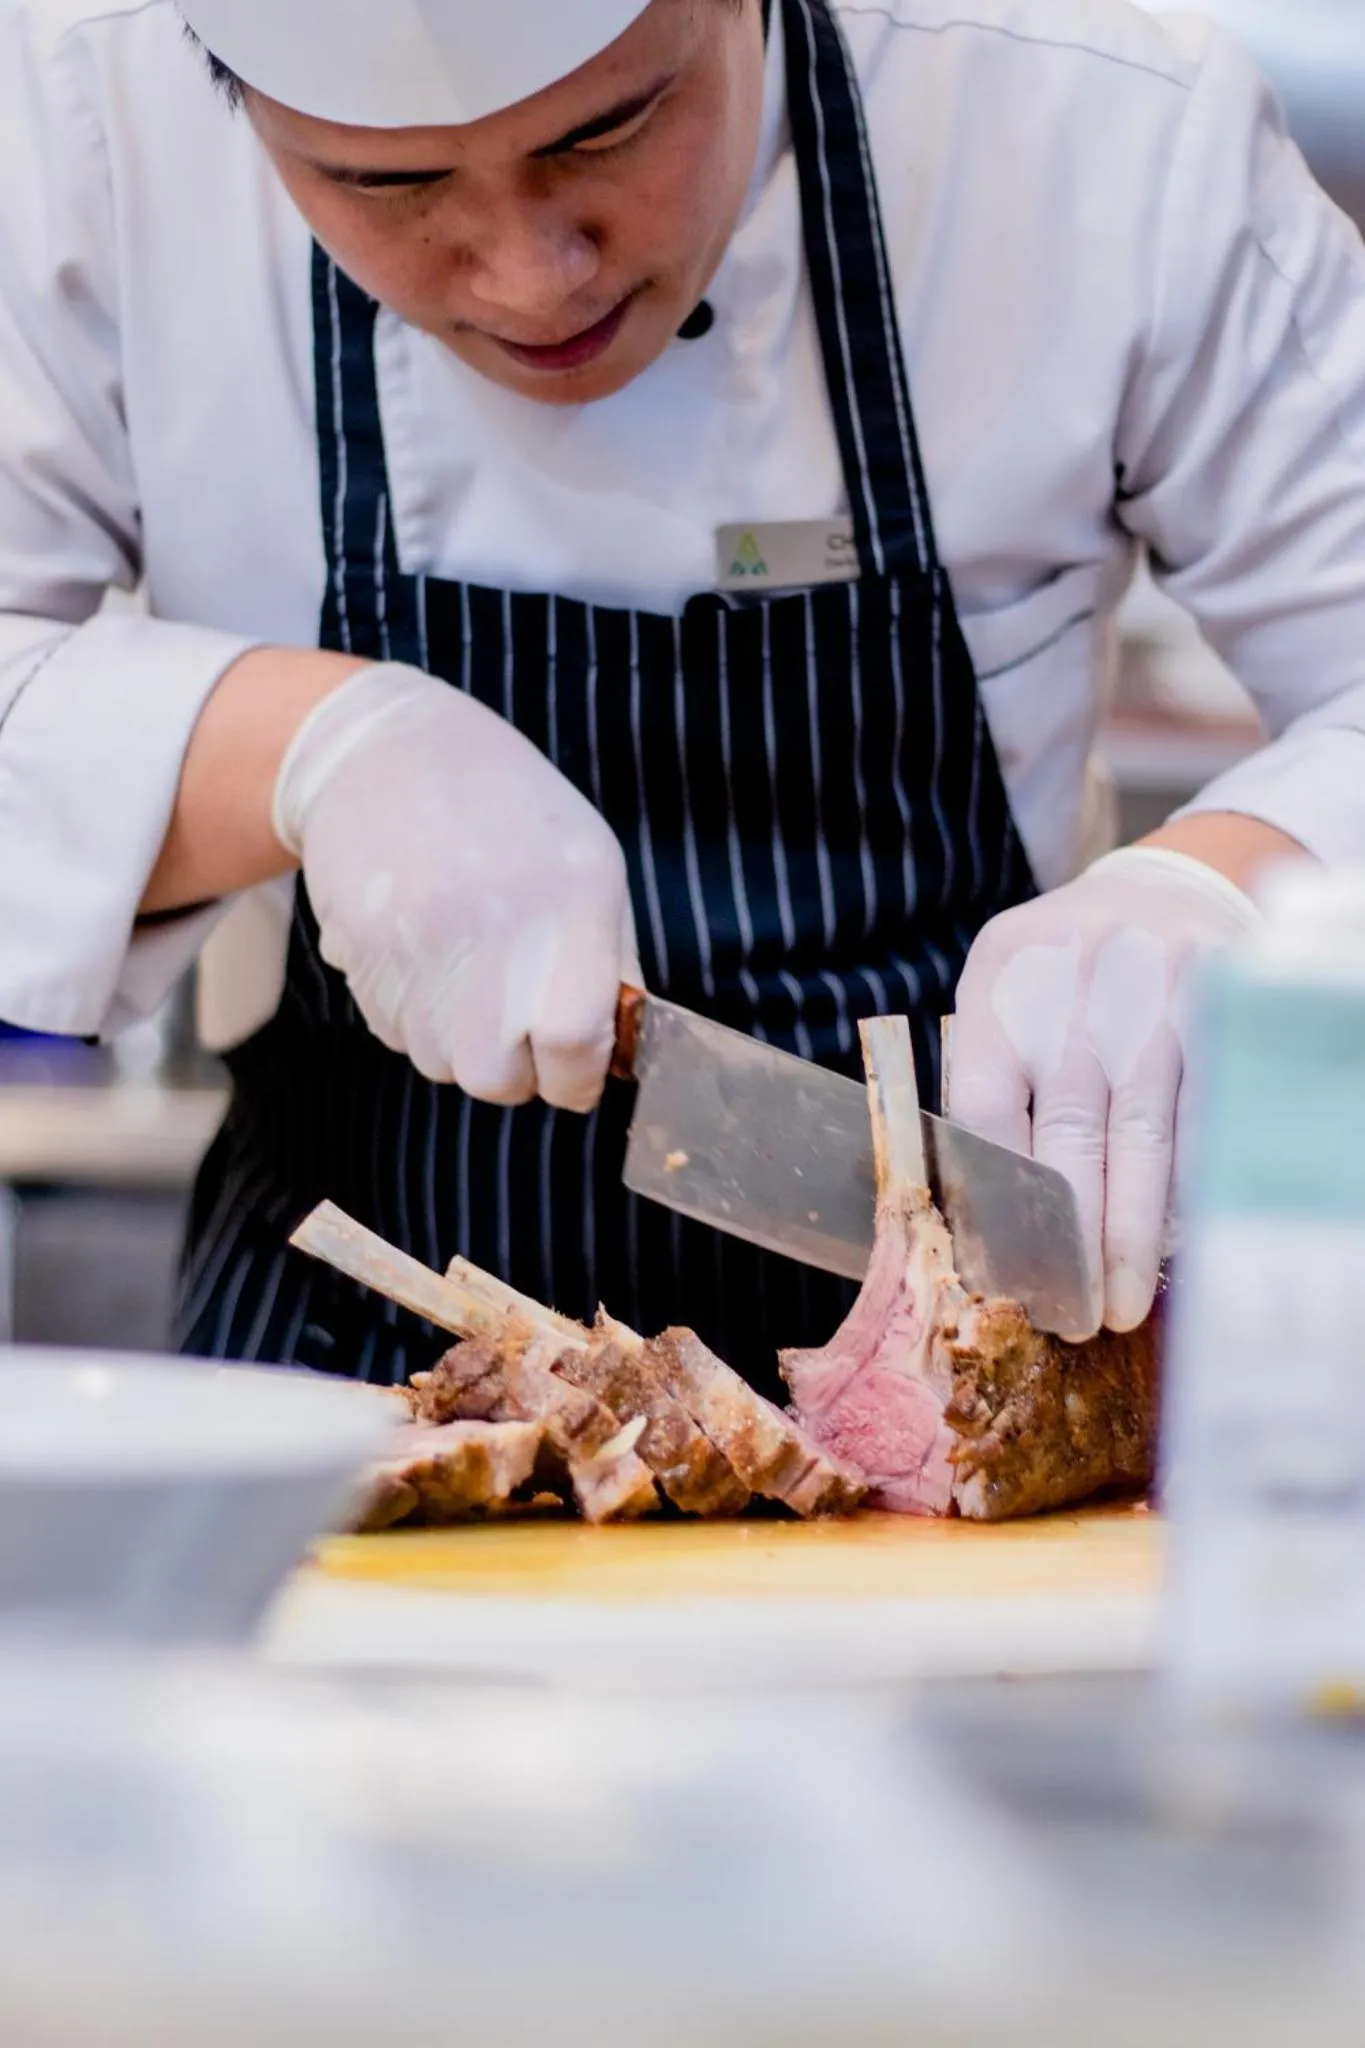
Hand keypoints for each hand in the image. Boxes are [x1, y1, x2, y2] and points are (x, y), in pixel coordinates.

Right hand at [273, 664, 636, 1109]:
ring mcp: (416, 945)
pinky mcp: (358, 954)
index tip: (577, 1071)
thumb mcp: (587, 866)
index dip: (577, 1078)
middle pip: (497, 1079)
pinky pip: (394, 1032)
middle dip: (514, 1071)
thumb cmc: (507, 812)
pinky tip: (423, 952)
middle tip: (519, 1026)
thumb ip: (608, 963)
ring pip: (441, 1064)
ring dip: (460, 1041)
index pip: (572, 1044)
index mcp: (569, 903)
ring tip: (465, 967)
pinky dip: (415, 1014)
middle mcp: (491, 930)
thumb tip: (612, 1053)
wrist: (384, 752)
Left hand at [948, 846, 1261, 1335]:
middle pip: (1070, 1131)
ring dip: (1132, 1232)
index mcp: (1002, 973)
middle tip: (1071, 1316)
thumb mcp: (1006, 996)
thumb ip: (988, 1079)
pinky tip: (1175, 1243)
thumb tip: (978, 1215)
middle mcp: (1079, 976)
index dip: (993, 1199)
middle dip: (1070, 1239)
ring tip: (1120, 1303)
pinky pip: (1206, 1116)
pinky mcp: (1223, 1005)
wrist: (1164, 888)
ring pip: (1145, 1135)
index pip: (984, 1104)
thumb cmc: (1065, 972)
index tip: (1000, 1274)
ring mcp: (1158, 987)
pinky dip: (1188, 1188)